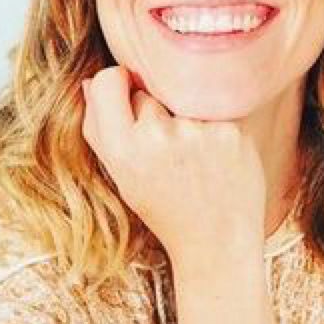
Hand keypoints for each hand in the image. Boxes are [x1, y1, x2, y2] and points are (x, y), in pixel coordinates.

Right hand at [79, 65, 267, 267]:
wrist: (217, 242)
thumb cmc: (166, 209)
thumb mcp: (122, 177)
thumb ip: (99, 129)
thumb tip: (91, 82)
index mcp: (123, 149)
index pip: (108, 81)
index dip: (117, 83)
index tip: (127, 92)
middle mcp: (158, 137)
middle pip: (147, 92)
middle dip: (154, 113)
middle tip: (169, 151)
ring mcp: (198, 131)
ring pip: (182, 100)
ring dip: (186, 119)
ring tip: (194, 158)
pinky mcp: (231, 131)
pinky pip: (216, 111)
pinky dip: (215, 128)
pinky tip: (217, 159)